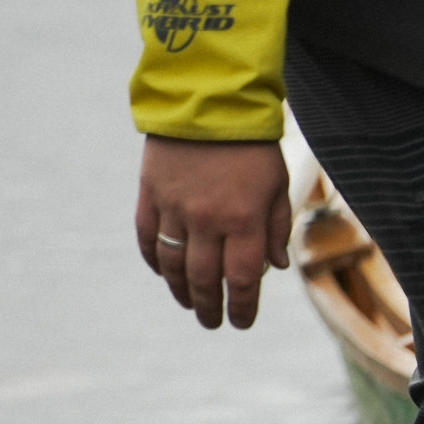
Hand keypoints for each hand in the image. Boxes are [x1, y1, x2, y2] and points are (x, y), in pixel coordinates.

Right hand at [135, 136, 292, 329]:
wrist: (208, 100)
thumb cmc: (252, 145)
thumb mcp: (276, 186)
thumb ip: (274, 229)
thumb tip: (275, 268)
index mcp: (244, 221)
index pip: (242, 280)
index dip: (242, 307)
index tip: (241, 322)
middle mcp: (207, 221)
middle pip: (204, 280)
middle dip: (209, 307)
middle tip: (212, 322)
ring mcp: (174, 208)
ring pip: (173, 264)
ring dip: (181, 290)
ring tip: (189, 304)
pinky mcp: (150, 193)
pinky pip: (147, 237)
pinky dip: (154, 260)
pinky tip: (163, 273)